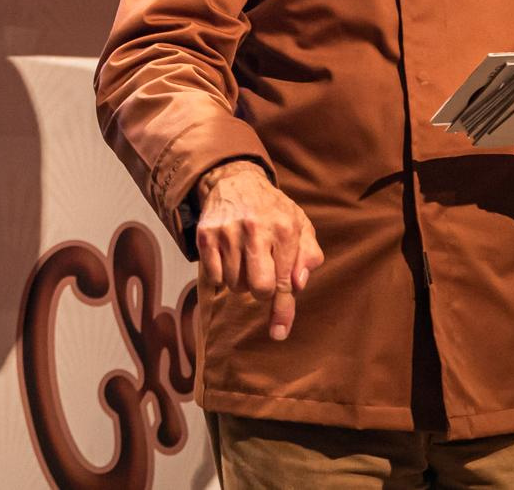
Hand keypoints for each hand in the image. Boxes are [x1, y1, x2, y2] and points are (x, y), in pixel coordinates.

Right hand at [194, 161, 322, 341]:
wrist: (235, 180)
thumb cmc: (273, 210)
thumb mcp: (300, 225)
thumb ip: (308, 255)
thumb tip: (298, 285)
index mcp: (284, 228)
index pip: (285, 281)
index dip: (283, 310)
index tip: (278, 334)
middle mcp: (255, 228)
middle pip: (259, 287)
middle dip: (261, 291)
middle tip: (261, 279)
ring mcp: (228, 232)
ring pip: (235, 285)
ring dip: (241, 282)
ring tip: (245, 261)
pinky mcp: (205, 235)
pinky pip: (214, 276)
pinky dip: (223, 276)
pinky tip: (229, 259)